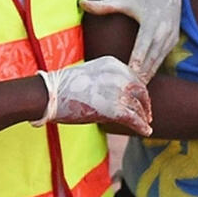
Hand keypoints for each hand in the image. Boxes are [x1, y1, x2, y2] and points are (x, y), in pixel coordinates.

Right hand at [34, 56, 152, 135]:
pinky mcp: (113, 109)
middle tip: (147, 115)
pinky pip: (134, 119)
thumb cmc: (63, 86)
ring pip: (138, 106)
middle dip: (145, 104)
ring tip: (146, 125)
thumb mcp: (89, 74)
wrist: (50, 94)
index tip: (141, 101)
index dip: (139, 92)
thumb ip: (105, 81)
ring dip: (143, 117)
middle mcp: (119, 75)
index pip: (133, 78)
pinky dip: (141, 126)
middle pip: (140, 91)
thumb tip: (115, 95)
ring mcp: (117, 91)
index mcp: (113, 64)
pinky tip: (146, 132)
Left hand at [79, 0, 180, 83]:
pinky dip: (154, 69)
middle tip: (130, 89)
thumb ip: (104, 5)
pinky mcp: (173, 41)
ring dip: (148, 75)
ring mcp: (170, 38)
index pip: (143, 45)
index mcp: (151, 22)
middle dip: (141, 74)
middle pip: (151, 58)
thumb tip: (81, 3)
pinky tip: (145, 79)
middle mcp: (162, 32)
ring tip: (136, 90)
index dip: (137, 60)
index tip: (130, 73)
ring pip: (158, 61)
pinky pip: (162, 58)